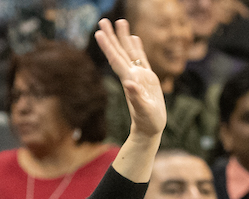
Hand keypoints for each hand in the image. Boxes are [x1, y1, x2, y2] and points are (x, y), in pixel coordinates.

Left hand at [97, 19, 166, 139]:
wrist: (150, 129)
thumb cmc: (147, 122)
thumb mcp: (143, 111)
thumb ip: (136, 98)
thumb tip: (129, 84)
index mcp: (129, 80)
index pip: (116, 60)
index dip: (107, 46)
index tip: (99, 32)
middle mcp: (132, 75)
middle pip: (119, 52)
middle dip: (111, 36)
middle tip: (103, 20)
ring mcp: (139, 76)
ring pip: (129, 52)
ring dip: (124, 37)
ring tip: (120, 21)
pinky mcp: (147, 78)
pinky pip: (141, 58)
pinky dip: (137, 47)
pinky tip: (135, 38)